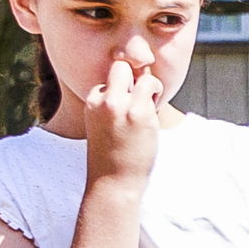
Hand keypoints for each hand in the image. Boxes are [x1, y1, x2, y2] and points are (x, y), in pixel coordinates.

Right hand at [88, 31, 174, 177]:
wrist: (114, 181)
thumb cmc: (112, 155)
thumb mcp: (102, 124)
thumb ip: (112, 104)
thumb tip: (137, 80)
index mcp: (91, 101)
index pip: (108, 79)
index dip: (122, 90)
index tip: (126, 109)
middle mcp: (104, 100)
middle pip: (121, 66)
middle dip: (134, 76)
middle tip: (141, 97)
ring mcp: (121, 105)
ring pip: (140, 73)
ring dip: (150, 86)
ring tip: (149, 106)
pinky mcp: (139, 113)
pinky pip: (153, 85)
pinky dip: (157, 93)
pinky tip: (153, 113)